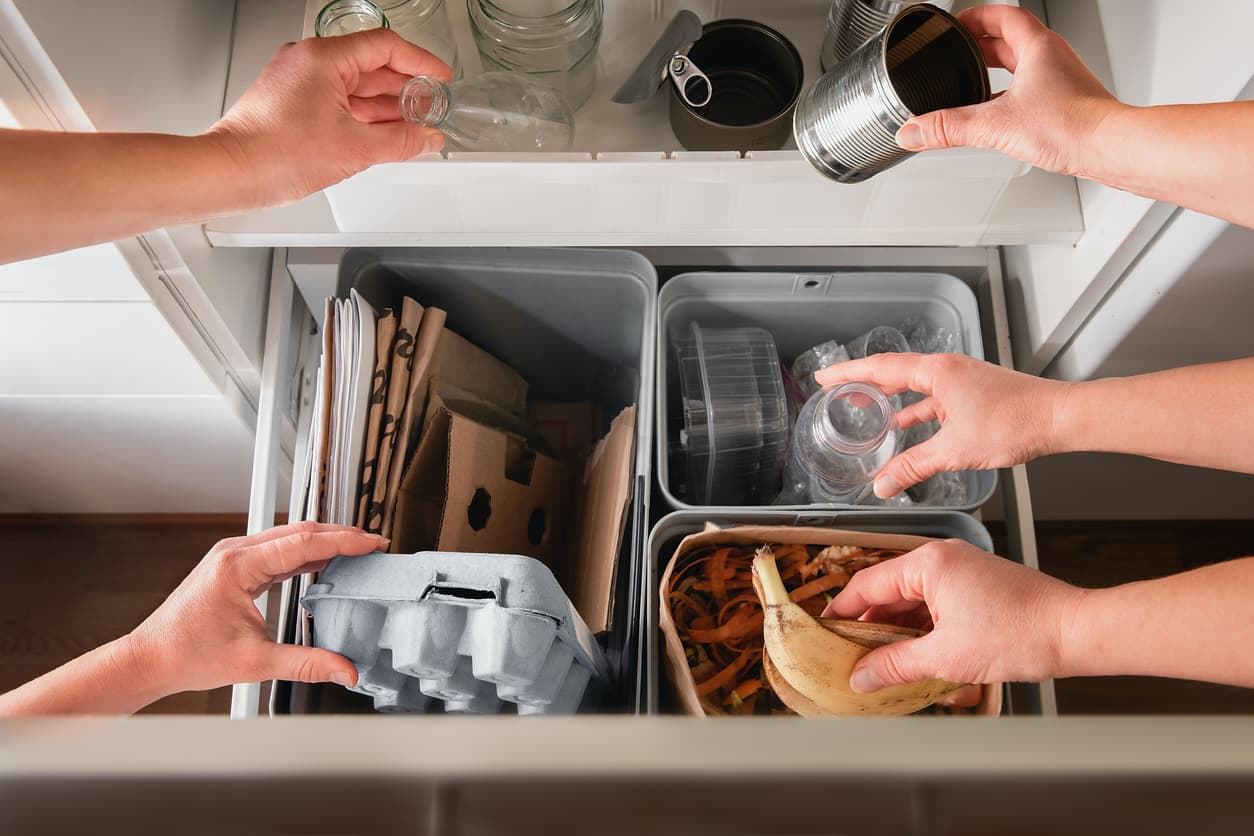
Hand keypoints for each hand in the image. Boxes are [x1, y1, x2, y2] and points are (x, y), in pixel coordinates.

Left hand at [126, 522, 387, 696]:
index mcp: (238, 566)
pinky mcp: (233, 566)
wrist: (150, 658)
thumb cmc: (187, 655)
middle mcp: (234, 552)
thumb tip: (343, 670)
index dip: (344, 542)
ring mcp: (232, 556)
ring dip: (323, 541)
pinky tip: (322, 560)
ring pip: (289, 536)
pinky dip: (304, 552)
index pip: (304, 542)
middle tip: (373, 544)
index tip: (371, 543)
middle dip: (340, 535)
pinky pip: (277, 550)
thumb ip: (306, 664)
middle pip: (300, 531)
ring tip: (355, 549)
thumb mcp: (254, 663)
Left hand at [207, 29, 450, 207]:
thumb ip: (400, 141)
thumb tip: (427, 139)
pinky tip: (383, 134)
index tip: (439, 77)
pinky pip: (339, 102)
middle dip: (405, 89)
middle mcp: (309, 62)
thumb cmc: (274, 153)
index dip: (420, 63)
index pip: (385, 47)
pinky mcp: (294, 103)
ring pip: (356, 87)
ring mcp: (300, 82)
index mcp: (324, 58)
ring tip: (413, 125)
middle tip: (432, 108)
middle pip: (372, 66)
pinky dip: (364, 116)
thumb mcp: (354, 148)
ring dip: (386, 106)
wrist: (233, 172)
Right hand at [815, 352, 1071, 498]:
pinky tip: (904, 425)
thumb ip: (913, 467)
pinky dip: (914, 409)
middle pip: (893, 372)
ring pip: (913, 385)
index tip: (824, 376)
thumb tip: (882, 485)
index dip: (848, 373)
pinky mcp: (972, 392)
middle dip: (862, 381)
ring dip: (888, 396)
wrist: (1058, 418)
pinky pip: (932, 398)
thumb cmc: (1013, 423)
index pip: (880, 368)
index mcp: (937, 372)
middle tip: (836, 388)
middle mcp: (947, 369)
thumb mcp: (954, 450)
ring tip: (864, 407)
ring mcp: (960, 379)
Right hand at [822, 540, 1084, 690]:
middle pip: (888, 591)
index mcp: (928, 563)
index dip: (842, 612)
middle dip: (869, 626)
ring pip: (912, 600)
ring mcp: (961, 570)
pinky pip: (934, 604)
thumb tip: (861, 675)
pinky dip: (921, 627)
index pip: (867, 584)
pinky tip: (915, 655)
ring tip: (881, 662)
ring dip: (896, 630)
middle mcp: (942, 558)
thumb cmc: (1020, 634)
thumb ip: (896, 664)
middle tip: (850, 655)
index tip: (825, 634)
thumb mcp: (946, 656)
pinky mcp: (976, 585)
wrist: (1075, 632)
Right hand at [895, 5, 1122, 176]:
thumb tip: (914, 131)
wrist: (1110, 147)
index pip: (1003, 15)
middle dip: (980, 45)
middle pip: (1010, 38)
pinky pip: (1032, 88)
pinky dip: (1011, 94)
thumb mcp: (997, 126)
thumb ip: (950, 129)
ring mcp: (1062, 79)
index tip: (956, 24)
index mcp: (1038, 47)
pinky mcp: (1066, 102)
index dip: (976, 17)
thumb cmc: (1074, 125)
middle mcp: (1052, 58)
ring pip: (1023, 64)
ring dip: (997, 69)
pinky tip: (998, 114)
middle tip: (958, 53)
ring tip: (973, 82)